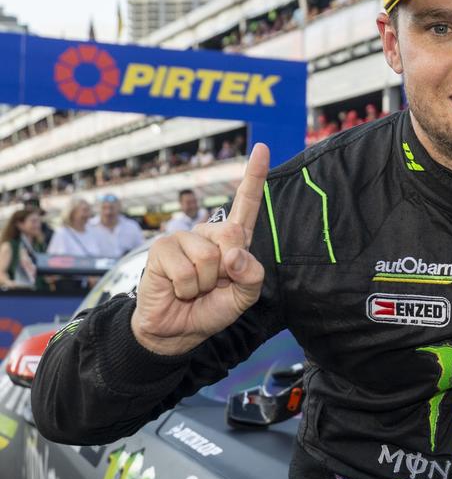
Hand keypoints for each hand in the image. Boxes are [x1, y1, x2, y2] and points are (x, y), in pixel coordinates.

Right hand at [131, 144, 269, 355]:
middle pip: (234, 235)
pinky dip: (187, 288)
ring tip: (194, 288)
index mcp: (233, 240)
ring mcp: (183, 238)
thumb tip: (234, 254)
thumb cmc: (211, 309)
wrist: (178, 330)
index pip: (246, 204)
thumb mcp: (244, 297)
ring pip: (209, 257)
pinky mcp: (161, 249)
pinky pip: (187, 270)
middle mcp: (208, 233)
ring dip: (205, 283)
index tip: (262, 148)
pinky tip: (178, 290)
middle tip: (213, 284)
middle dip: (228, 269)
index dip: (254, 176)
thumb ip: (252, 276)